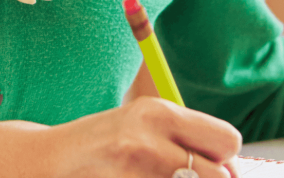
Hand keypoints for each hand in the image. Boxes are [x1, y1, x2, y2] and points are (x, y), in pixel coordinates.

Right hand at [46, 96, 241, 177]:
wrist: (51, 161)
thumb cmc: (104, 143)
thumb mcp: (144, 124)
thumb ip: (184, 136)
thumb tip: (232, 170)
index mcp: (159, 112)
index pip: (227, 141)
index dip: (224, 159)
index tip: (211, 165)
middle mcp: (150, 140)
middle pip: (218, 175)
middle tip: (187, 177)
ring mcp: (136, 170)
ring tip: (160, 177)